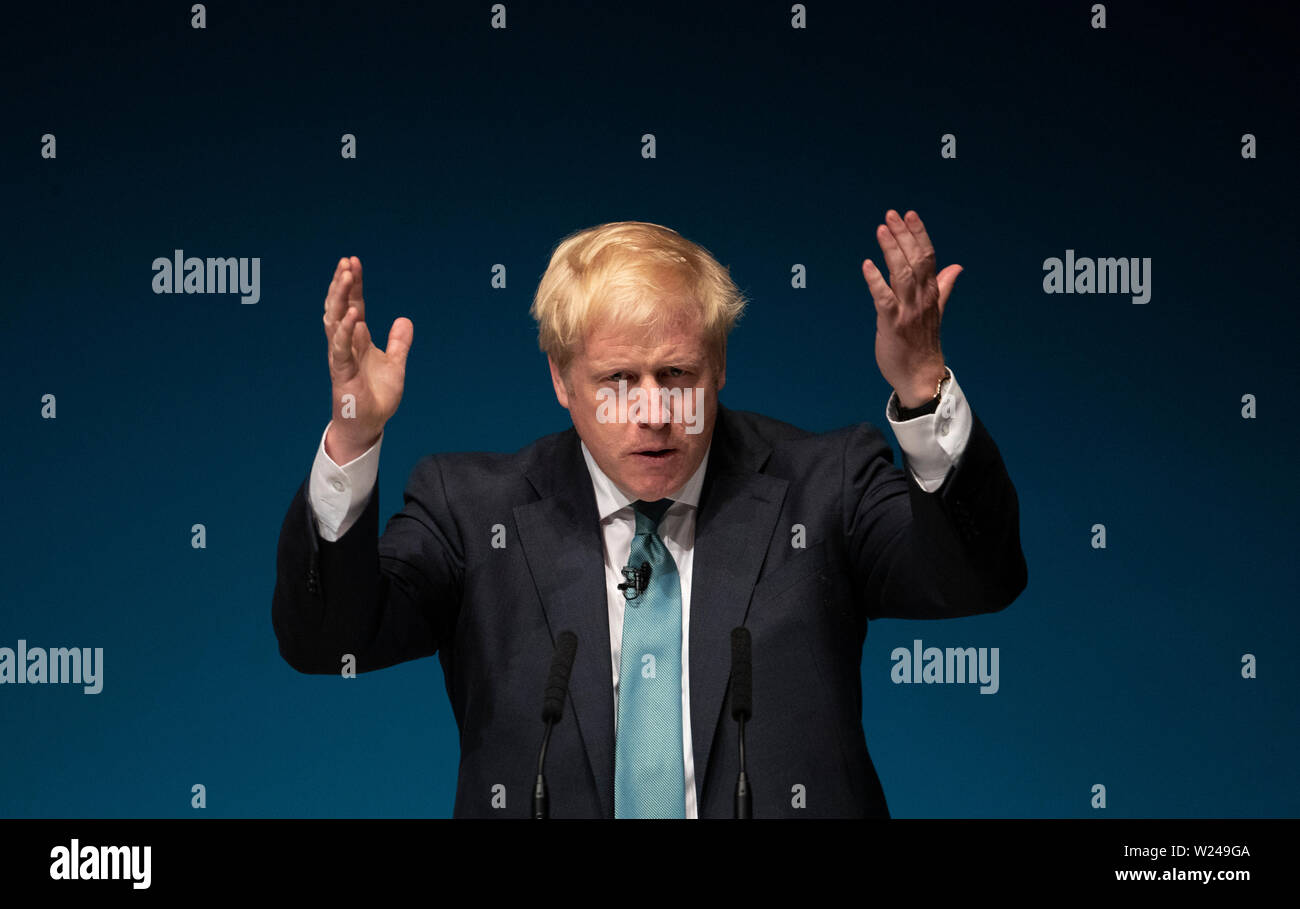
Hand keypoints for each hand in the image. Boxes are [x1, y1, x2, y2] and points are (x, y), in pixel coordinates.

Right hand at [322, 256, 412, 460]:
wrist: (370, 423)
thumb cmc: (377, 395)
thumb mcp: (395, 364)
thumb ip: (398, 343)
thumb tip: (404, 320)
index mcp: (357, 339)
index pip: (353, 305)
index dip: (354, 285)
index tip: (353, 262)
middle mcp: (346, 343)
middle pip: (339, 307)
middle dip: (342, 285)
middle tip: (345, 262)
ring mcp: (341, 356)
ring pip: (334, 322)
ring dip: (339, 299)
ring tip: (345, 277)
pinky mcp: (341, 372)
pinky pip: (340, 348)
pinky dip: (345, 331)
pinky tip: (350, 315)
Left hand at [861, 210, 960, 407]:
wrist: (921, 375)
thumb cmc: (923, 343)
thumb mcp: (935, 310)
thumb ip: (943, 287)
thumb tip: (956, 267)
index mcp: (932, 293)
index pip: (928, 257)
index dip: (919, 234)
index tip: (910, 215)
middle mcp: (922, 299)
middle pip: (915, 260)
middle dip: (903, 235)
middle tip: (891, 215)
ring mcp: (908, 311)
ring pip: (901, 274)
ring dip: (891, 250)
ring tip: (881, 230)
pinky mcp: (892, 324)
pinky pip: (884, 299)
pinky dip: (875, 281)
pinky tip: (867, 265)